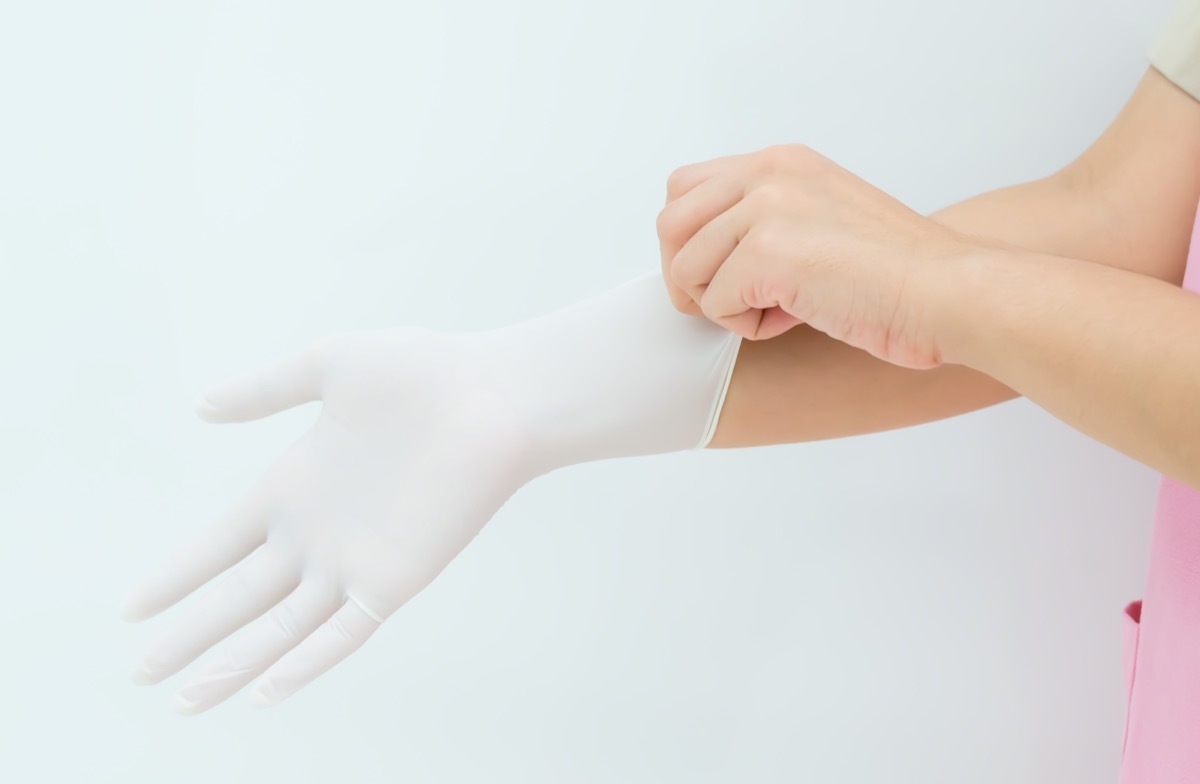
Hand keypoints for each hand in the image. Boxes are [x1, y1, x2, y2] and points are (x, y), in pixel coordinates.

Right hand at [123, 327, 535, 712]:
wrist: (495, 395)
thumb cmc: (421, 371)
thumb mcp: (328, 366)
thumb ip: (264, 388)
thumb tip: (198, 406)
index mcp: (293, 484)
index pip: (217, 544)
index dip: (174, 576)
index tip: (129, 609)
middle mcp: (315, 532)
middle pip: (235, 597)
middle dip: (187, 635)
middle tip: (138, 673)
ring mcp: (352, 560)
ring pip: (278, 627)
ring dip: (230, 664)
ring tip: (181, 702)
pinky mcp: (395, 579)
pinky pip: (341, 634)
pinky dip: (302, 664)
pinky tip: (261, 691)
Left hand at [656, 143, 978, 368]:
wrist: (948, 292)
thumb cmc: (896, 275)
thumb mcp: (820, 220)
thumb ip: (763, 221)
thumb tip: (698, 257)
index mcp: (780, 162)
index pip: (686, 189)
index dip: (692, 242)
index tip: (725, 275)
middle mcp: (769, 173)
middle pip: (669, 224)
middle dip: (689, 276)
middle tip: (731, 304)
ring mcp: (768, 208)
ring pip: (685, 268)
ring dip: (719, 304)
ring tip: (774, 310)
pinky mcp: (769, 252)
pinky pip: (714, 304)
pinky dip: (747, 326)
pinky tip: (796, 318)